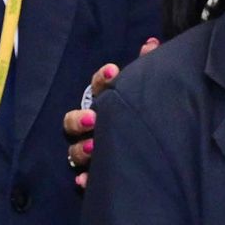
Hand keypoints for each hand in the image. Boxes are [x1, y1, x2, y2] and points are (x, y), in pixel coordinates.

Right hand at [64, 40, 159, 188]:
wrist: (150, 147)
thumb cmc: (140, 111)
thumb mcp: (142, 89)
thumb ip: (146, 66)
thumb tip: (152, 43)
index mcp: (103, 102)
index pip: (96, 87)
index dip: (102, 79)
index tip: (114, 71)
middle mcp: (91, 127)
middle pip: (72, 122)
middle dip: (79, 119)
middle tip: (93, 118)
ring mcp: (89, 151)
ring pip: (74, 151)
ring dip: (80, 148)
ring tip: (94, 147)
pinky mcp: (95, 174)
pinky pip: (83, 179)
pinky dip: (83, 180)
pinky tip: (85, 181)